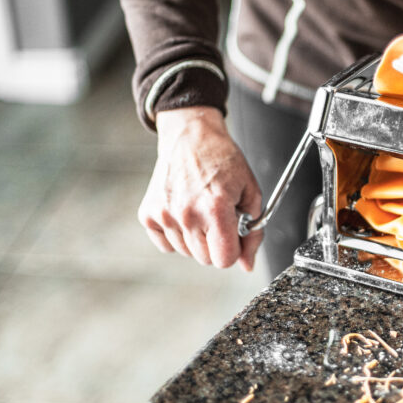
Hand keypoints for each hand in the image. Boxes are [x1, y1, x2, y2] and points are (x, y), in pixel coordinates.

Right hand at [139, 106, 262, 270]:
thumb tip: (247, 265)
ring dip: (197, 239)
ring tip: (201, 210)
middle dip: (217, 243)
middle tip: (218, 217)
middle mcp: (187, 214)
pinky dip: (176, 235)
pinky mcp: (148, 214)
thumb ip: (253, 232)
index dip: (234, 250)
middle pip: (206, 259)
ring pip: (186, 253)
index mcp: (215, 209)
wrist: (191, 137)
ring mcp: (164, 215)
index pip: (224, 260)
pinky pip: (166, 245)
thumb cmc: (223, 161)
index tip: (234, 235)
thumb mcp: (251, 193)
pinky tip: (184, 212)